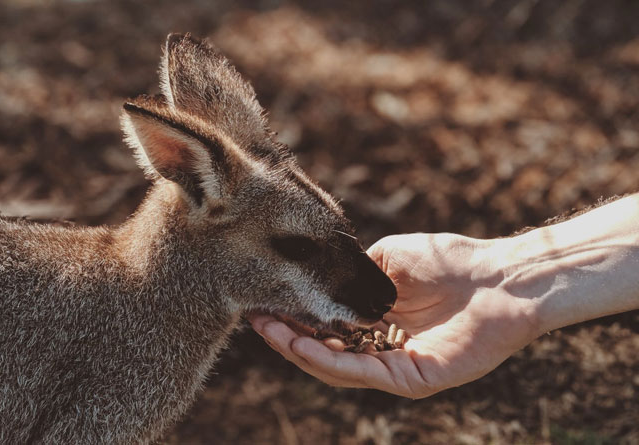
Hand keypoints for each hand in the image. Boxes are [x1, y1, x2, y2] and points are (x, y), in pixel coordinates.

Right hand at [249, 233, 539, 397]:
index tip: (261, 302)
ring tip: (269, 330)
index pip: (325, 327)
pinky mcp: (413, 379)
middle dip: (286, 337)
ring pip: (336, 367)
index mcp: (376, 322)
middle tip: (254, 319)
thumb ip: (353, 272)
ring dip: (298, 350)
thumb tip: (317, 275)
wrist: (501, 276)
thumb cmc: (451, 261)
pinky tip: (302, 344)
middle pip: (324, 351)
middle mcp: (382, 348)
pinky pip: (363, 373)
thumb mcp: (386, 259)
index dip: (293, 318)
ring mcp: (396, 367)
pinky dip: (329, 360)